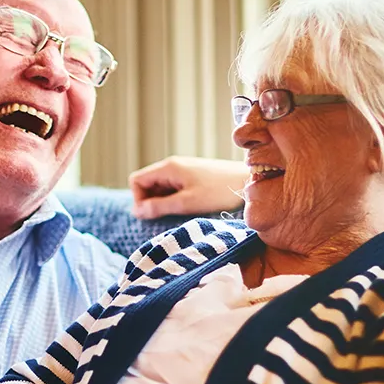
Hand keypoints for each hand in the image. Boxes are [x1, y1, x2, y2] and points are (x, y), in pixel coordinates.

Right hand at [129, 156, 247, 218]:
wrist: (246, 181)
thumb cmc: (219, 191)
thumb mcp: (187, 202)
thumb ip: (160, 206)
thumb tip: (138, 211)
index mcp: (168, 168)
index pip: (137, 180)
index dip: (138, 199)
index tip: (150, 215)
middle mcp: (172, 166)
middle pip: (147, 184)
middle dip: (150, 202)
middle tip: (164, 217)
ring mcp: (182, 170)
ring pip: (160, 187)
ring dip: (163, 202)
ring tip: (178, 213)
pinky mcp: (191, 176)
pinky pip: (172, 188)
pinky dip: (173, 199)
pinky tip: (186, 208)